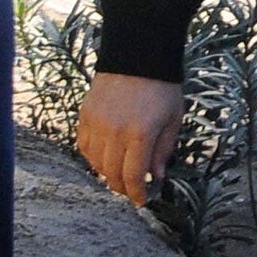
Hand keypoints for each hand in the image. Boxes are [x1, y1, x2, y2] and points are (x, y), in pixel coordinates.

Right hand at [77, 73, 186, 205]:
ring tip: (119, 173)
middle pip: (111, 173)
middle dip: (122, 187)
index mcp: (140, 134)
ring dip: (107, 173)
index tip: (141, 201)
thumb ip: (163, 150)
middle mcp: (114, 132)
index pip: (133, 176)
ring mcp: (96, 124)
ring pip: (95, 162)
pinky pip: (84, 146)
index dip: (136, 193)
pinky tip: (105, 157)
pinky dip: (93, 157)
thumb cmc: (162, 87)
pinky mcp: (85, 116)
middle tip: (131, 190)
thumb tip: (157, 176)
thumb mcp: (173, 119)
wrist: (138, 56)